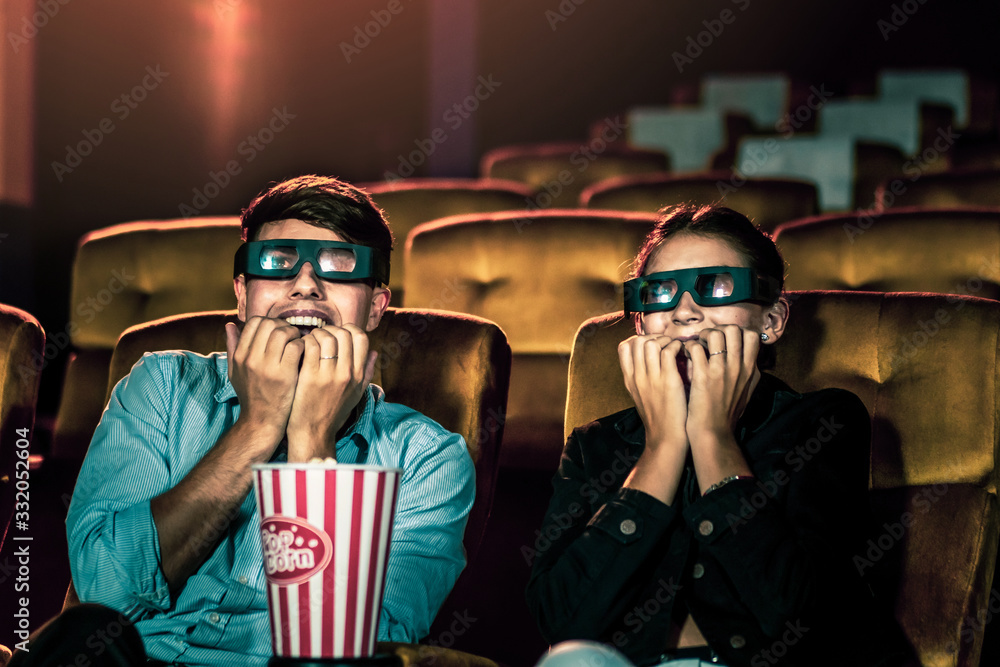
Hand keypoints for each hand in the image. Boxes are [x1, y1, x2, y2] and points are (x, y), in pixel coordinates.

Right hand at [225, 317, 303, 452]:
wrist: (261, 422)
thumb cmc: (251, 396)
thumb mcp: (235, 372)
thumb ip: (232, 347)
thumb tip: (230, 324)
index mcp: (240, 356)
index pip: (255, 322)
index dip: (270, 322)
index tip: (278, 332)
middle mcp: (251, 358)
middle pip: (270, 324)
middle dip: (284, 326)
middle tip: (291, 336)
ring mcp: (267, 366)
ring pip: (283, 332)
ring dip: (295, 334)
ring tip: (298, 343)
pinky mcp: (284, 374)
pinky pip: (296, 346)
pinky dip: (303, 345)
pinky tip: (304, 354)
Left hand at [285, 323, 377, 461]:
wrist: (313, 434)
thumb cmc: (333, 414)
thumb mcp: (356, 394)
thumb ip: (366, 372)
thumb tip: (374, 352)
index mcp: (358, 376)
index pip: (361, 338)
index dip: (349, 330)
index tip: (339, 334)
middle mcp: (346, 373)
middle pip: (344, 334)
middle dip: (331, 329)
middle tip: (321, 336)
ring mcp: (328, 375)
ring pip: (326, 337)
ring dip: (316, 334)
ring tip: (310, 341)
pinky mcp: (310, 377)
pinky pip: (310, 346)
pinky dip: (305, 342)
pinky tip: (301, 349)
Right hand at [618, 334, 689, 455]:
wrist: (665, 439)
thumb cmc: (658, 418)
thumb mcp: (641, 396)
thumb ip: (641, 378)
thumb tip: (648, 361)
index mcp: (629, 379)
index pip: (624, 347)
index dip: (639, 339)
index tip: (653, 344)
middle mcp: (637, 376)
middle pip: (637, 341)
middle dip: (654, 336)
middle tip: (667, 344)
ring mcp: (651, 378)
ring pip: (651, 343)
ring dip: (666, 340)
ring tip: (676, 348)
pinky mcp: (668, 381)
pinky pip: (669, 352)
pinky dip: (677, 346)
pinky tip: (684, 353)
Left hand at [684, 325, 759, 443]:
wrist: (714, 434)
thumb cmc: (726, 415)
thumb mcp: (746, 392)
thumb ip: (748, 375)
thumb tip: (748, 361)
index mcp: (750, 370)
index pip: (753, 337)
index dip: (737, 332)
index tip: (724, 340)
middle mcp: (738, 367)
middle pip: (735, 329)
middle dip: (719, 329)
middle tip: (707, 340)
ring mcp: (721, 370)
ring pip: (715, 333)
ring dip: (702, 336)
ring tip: (695, 346)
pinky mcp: (703, 376)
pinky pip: (695, 348)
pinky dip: (688, 347)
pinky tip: (685, 356)